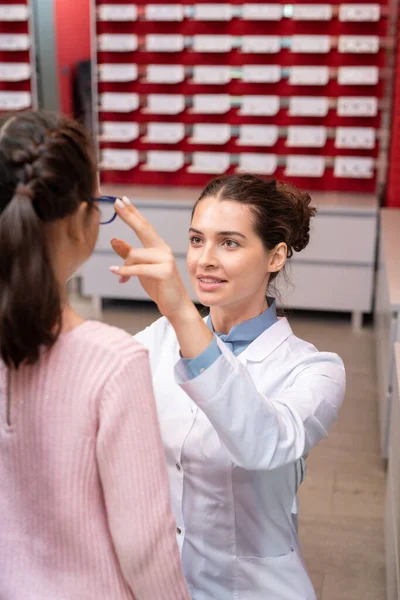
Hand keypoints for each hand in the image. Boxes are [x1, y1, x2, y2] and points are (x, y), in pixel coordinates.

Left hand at [109, 197, 193, 320]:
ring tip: (118, 275)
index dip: (132, 213)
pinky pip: (138, 268)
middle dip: (129, 215)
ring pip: (135, 255)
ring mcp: (166, 260)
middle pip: (144, 229)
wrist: (175, 306)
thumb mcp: (140, 269)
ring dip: (124, 266)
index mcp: (158, 247)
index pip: (144, 226)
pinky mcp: (165, 272)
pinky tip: (115, 272)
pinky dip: (124, 271)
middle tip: (116, 202)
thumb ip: (129, 254)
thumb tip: (114, 239)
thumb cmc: (159, 287)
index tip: (121, 200)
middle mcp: (164, 250)